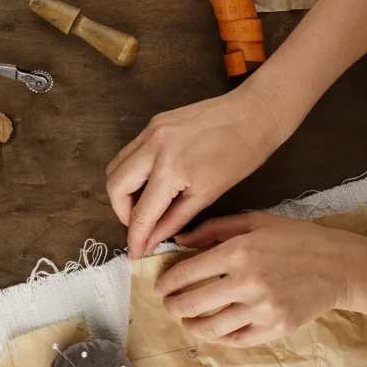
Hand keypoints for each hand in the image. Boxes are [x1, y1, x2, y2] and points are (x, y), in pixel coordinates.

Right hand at [106, 85, 281, 259]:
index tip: (135, 252)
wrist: (252, 114)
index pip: (141, 213)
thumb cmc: (240, 155)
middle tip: (139, 225)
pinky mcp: (153, 122)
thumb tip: (153, 239)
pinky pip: (129, 151)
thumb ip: (174, 219)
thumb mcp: (208, 195)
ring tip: (144, 204)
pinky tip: (151, 182)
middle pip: (114, 187)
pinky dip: (132, 171)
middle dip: (121, 212)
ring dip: (122, 190)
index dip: (135, 237)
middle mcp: (153, 147)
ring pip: (115, 167)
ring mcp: (150, 131)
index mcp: (171, 169)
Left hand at [155, 212, 366, 346]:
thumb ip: (213, 229)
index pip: (185, 273)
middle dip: (172, 306)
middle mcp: (246, 282)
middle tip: (169, 305)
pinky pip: (236, 340)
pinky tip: (212, 330)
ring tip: (186, 321)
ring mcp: (261, 309)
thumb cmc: (295, 239)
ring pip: (210, 327)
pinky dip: (218, 337)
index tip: (161, 286)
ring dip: (190, 326)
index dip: (166, 283)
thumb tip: (180, 239)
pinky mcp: (275, 329)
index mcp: (237, 252)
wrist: (338, 265)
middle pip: (191, 304)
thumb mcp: (255, 222)